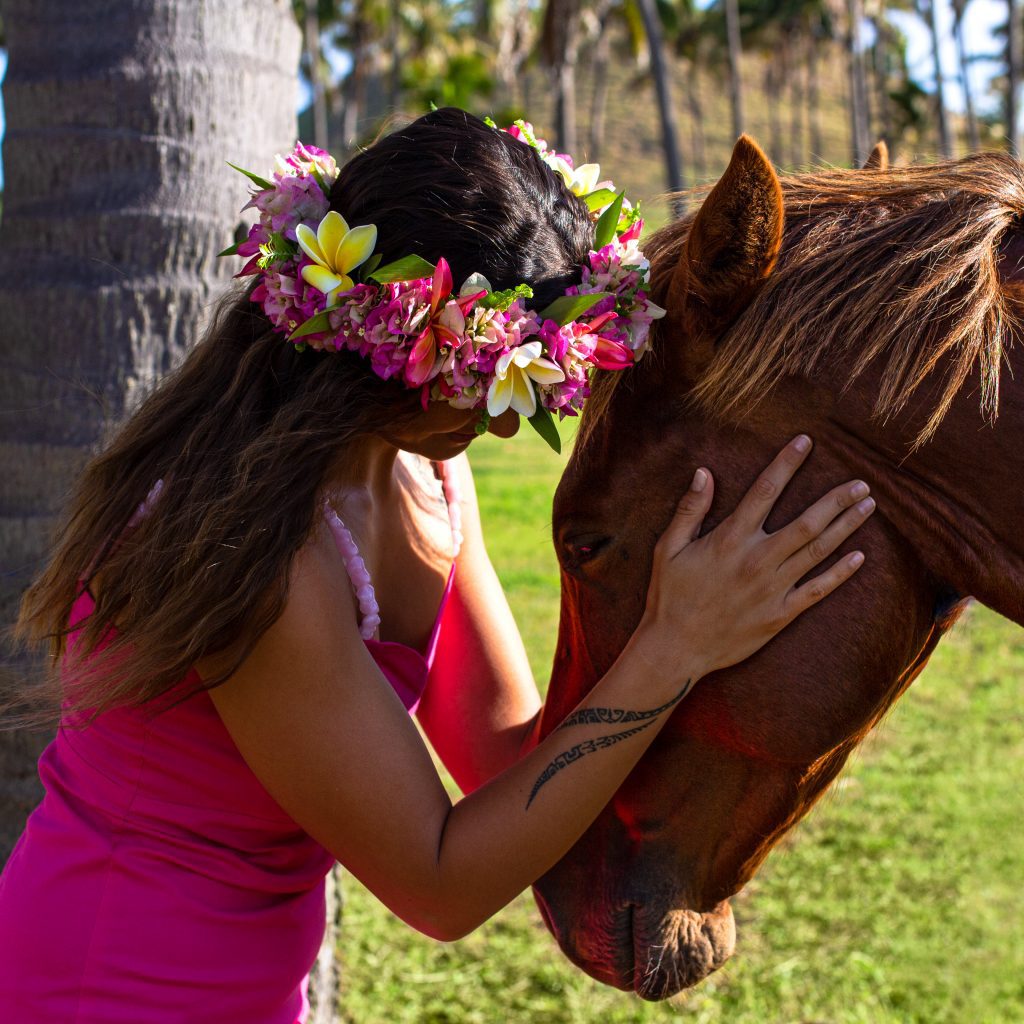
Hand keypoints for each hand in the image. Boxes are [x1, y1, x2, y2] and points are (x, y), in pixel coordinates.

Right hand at [637, 435, 872, 681]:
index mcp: (729, 539)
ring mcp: (772, 589)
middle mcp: (756, 560)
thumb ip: (689, 510)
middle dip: (836, 499)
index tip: (805, 442)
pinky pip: (817, 590)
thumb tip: (703, 472)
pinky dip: (840, 573)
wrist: (675, 648)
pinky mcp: (780, 614)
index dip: (786, 464)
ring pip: (818, 551)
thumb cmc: (668, 595)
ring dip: (845, 527)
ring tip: (868, 507)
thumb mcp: (668, 548)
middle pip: (806, 522)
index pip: (764, 491)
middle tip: (861, 482)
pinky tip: (859, 557)